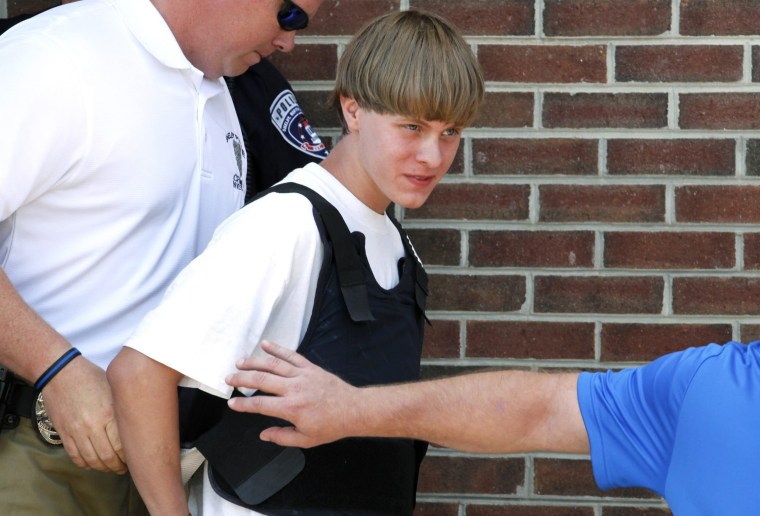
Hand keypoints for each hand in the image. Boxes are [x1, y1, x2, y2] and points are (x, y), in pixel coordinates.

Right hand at [42, 357, 126, 472]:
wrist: (61, 372)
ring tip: (110, 468)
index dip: (129, 455)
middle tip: (124, 468)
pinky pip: (74, 456)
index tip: (135, 457)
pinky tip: (92, 464)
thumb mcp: (113, 389)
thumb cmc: (91, 377)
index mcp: (108, 413)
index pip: (122, 445)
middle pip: (108, 456)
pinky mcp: (63, 432)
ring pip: (91, 460)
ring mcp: (76, 431)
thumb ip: (122, 408)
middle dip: (118, 466)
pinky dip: (84, 464)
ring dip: (103, 468)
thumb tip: (137, 423)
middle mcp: (92, 425)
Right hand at [226, 341, 357, 447]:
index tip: (231, 404)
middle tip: (229, 379)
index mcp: (291, 408)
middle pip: (261, 380)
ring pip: (273, 364)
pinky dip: (276, 348)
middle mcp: (294, 389)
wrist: (353, 410)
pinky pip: (290, 355)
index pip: (260, 404)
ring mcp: (302, 375)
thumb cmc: (331, 426)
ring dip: (254, 362)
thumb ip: (282, 437)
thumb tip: (263, 434)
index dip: (243, 405)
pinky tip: (264, 344)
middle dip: (242, 379)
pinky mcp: (310, 367)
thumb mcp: (305, 440)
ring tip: (239, 362)